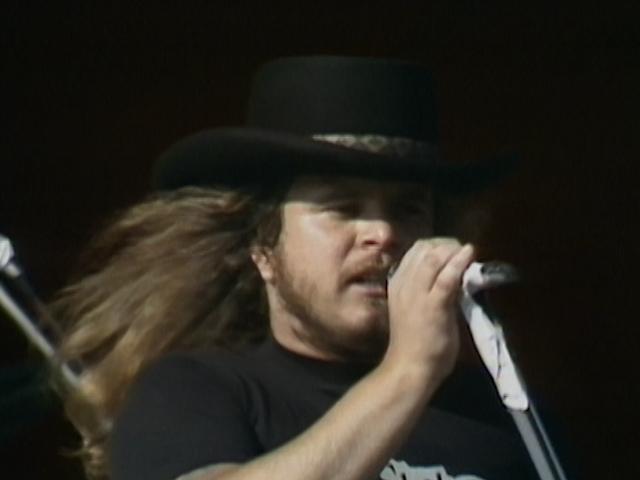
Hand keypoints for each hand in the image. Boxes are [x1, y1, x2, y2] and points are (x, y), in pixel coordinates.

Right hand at [384, 238, 474, 384]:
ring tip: (466, 253)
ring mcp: (416, 293)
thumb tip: (450, 275)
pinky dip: (459, 263)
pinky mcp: (433, 305)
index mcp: (397, 283)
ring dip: (452, 251)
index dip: (435, 246)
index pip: (415, 252)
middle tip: (462, 251)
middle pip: (423, 249)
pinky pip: (446, 278)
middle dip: (446, 245)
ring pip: (433, 258)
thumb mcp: (416, 309)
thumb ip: (430, 290)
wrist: (410, 368)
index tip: (451, 250)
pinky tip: (469, 253)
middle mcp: (403, 283)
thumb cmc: (415, 343)